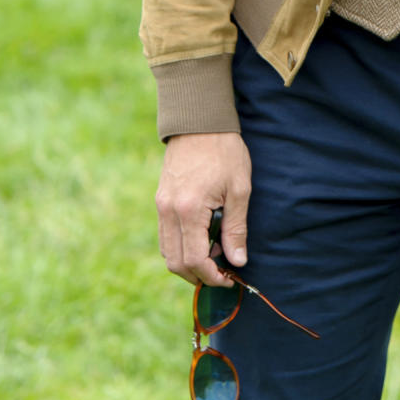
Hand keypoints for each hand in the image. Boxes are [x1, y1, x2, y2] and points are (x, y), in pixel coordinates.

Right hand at [156, 132, 251, 287]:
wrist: (199, 121)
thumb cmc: (224, 151)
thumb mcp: (239, 189)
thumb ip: (236, 228)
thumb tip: (237, 261)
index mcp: (189, 210)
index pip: (194, 260)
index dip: (211, 276)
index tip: (228, 278)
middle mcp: (168, 211)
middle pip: (175, 263)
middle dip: (198, 275)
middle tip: (221, 272)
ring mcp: (161, 206)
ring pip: (167, 252)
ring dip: (188, 263)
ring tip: (214, 255)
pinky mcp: (160, 200)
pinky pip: (165, 236)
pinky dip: (181, 247)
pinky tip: (202, 239)